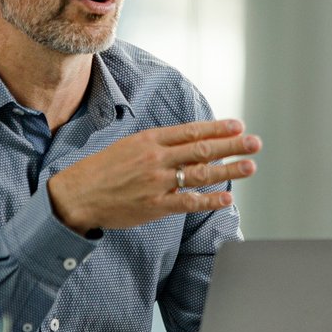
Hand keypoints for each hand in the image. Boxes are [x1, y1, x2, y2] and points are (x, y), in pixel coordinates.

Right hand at [47, 119, 260, 234]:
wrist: (76, 195)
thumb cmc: (102, 169)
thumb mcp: (129, 145)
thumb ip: (158, 144)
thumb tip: (188, 141)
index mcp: (150, 140)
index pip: (191, 131)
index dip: (218, 128)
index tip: (238, 125)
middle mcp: (156, 158)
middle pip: (202, 149)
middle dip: (232, 145)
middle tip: (255, 142)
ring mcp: (157, 182)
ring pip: (200, 174)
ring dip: (229, 169)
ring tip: (250, 166)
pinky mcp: (154, 206)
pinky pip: (188, 202)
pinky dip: (209, 200)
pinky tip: (227, 199)